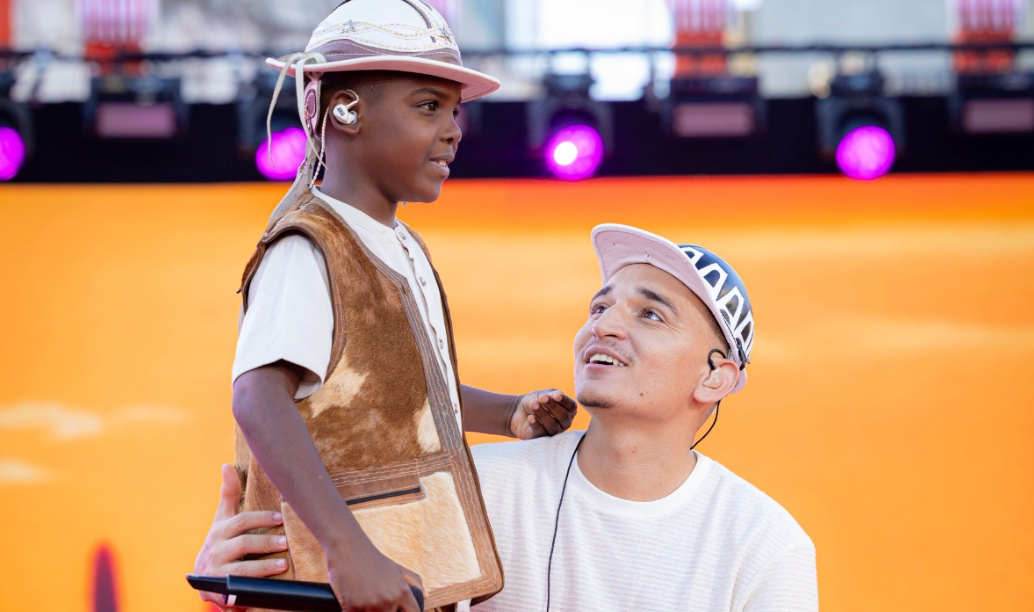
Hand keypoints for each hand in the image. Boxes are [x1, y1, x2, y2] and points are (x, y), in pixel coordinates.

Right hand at [194, 464, 288, 609]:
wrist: (202, 576)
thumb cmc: (220, 541)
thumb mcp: (222, 519)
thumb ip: (228, 495)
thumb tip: (226, 465)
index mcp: (219, 530)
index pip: (241, 521)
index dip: (261, 519)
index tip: (280, 517)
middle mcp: (216, 549)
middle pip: (243, 544)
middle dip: (266, 543)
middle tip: (286, 542)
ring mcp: (217, 570)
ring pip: (242, 569)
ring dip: (265, 567)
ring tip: (284, 564)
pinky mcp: (219, 589)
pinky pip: (240, 588)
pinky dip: (255, 587)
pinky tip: (271, 586)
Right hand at [325, 540, 423, 611]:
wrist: (347, 548)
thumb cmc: (371, 559)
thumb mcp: (396, 568)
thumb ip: (414, 582)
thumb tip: (427, 597)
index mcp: (402, 591)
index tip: (397, 610)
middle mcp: (389, 600)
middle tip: (376, 600)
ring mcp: (372, 605)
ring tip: (365, 600)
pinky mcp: (353, 608)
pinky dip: (353, 611)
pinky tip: (352, 605)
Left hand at [509, 389, 577, 439]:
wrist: (518, 410)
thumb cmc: (536, 400)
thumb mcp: (546, 394)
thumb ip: (553, 395)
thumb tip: (558, 395)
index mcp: (568, 410)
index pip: (571, 407)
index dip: (564, 401)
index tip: (555, 395)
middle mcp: (564, 423)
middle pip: (564, 417)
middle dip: (553, 406)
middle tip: (542, 398)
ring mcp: (554, 432)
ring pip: (553, 426)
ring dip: (543, 414)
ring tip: (533, 404)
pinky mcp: (541, 438)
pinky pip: (541, 433)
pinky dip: (536, 424)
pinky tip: (530, 417)